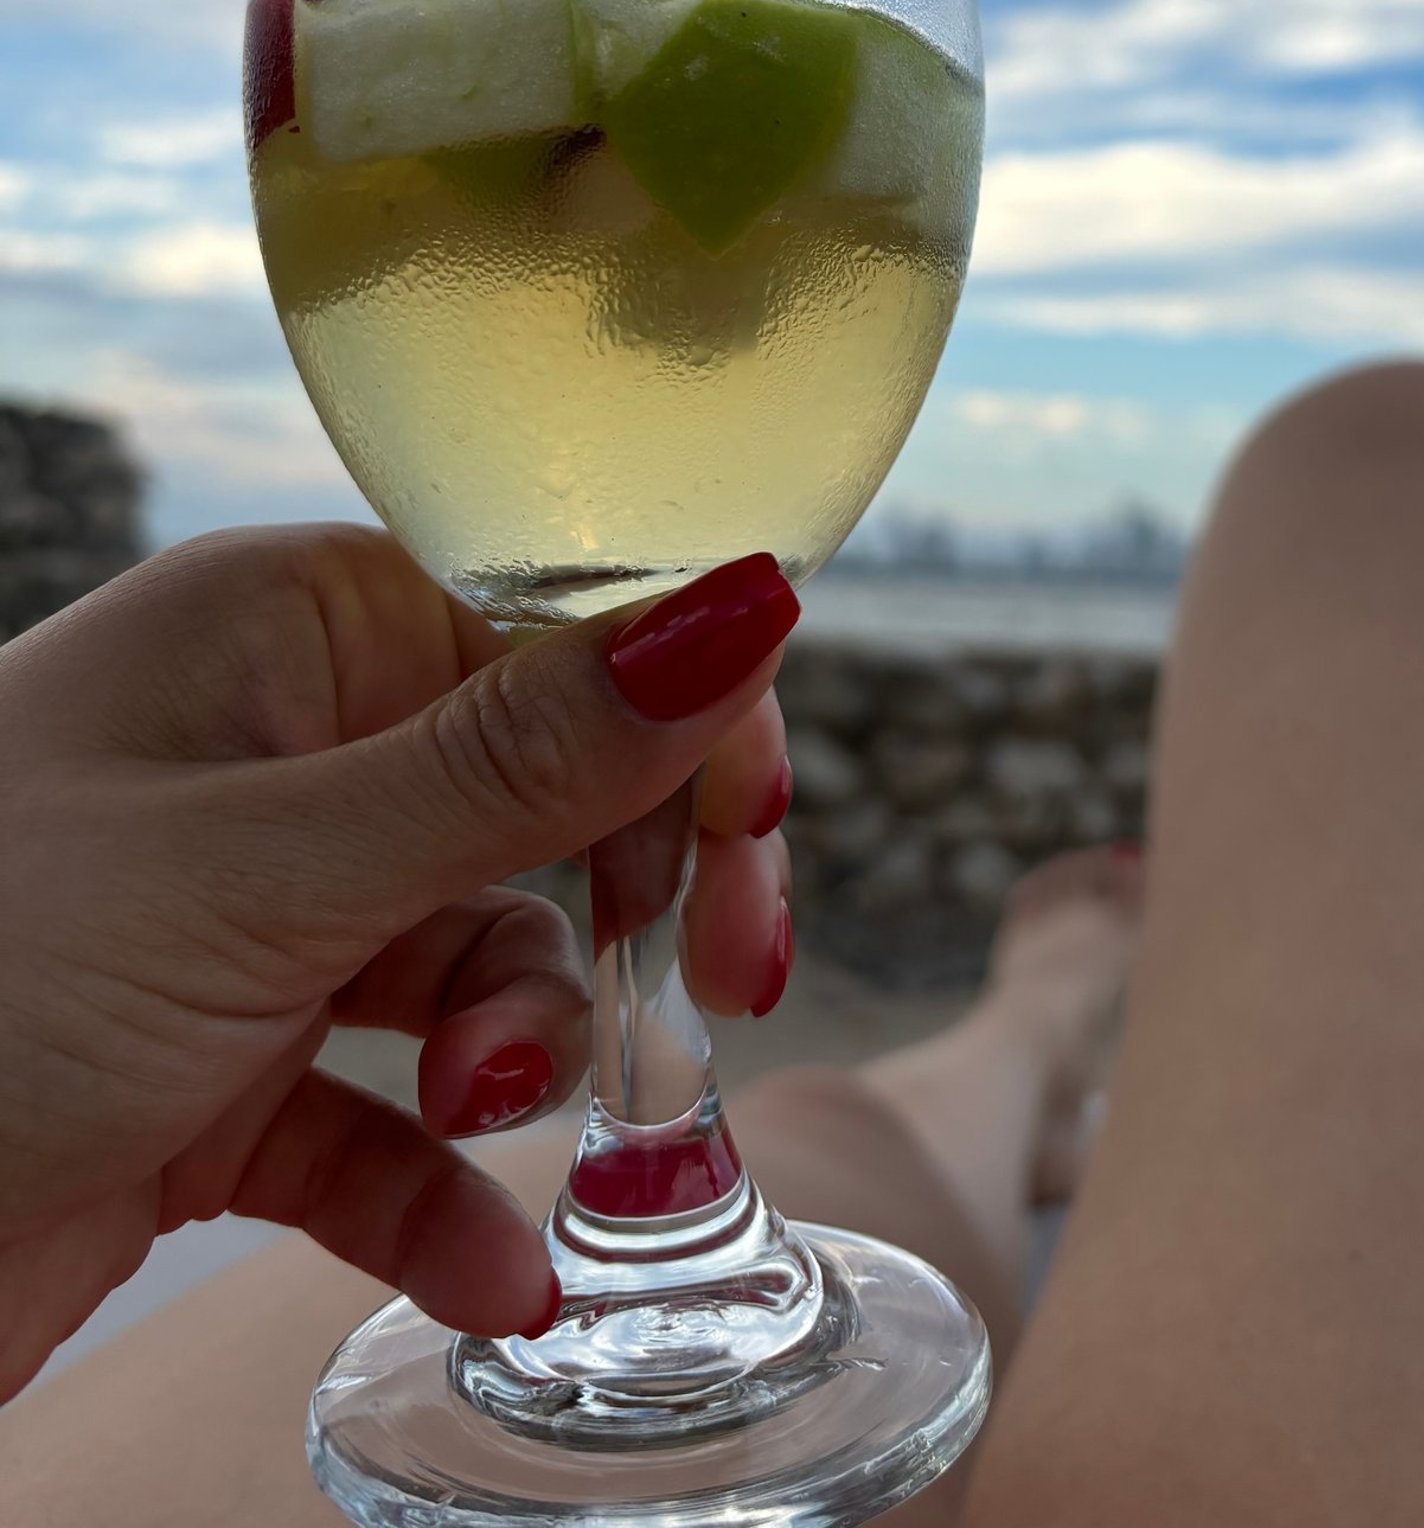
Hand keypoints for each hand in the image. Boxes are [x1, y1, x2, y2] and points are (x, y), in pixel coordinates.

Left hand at [0, 525, 796, 1397]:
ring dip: (513, 1057)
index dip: (677, 725)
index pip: (550, 623)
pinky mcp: (223, 1074)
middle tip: (710, 994)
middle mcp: (276, 749)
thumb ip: (521, 758)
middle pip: (536, 794)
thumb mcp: (269, 874)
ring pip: (476, 962)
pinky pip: (387, 1114)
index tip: (752, 851)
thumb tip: (750, 598)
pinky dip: (442, 1191)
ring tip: (484, 1131)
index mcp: (279, 629)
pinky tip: (494, 1272)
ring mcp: (249, 916)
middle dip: (615, 905)